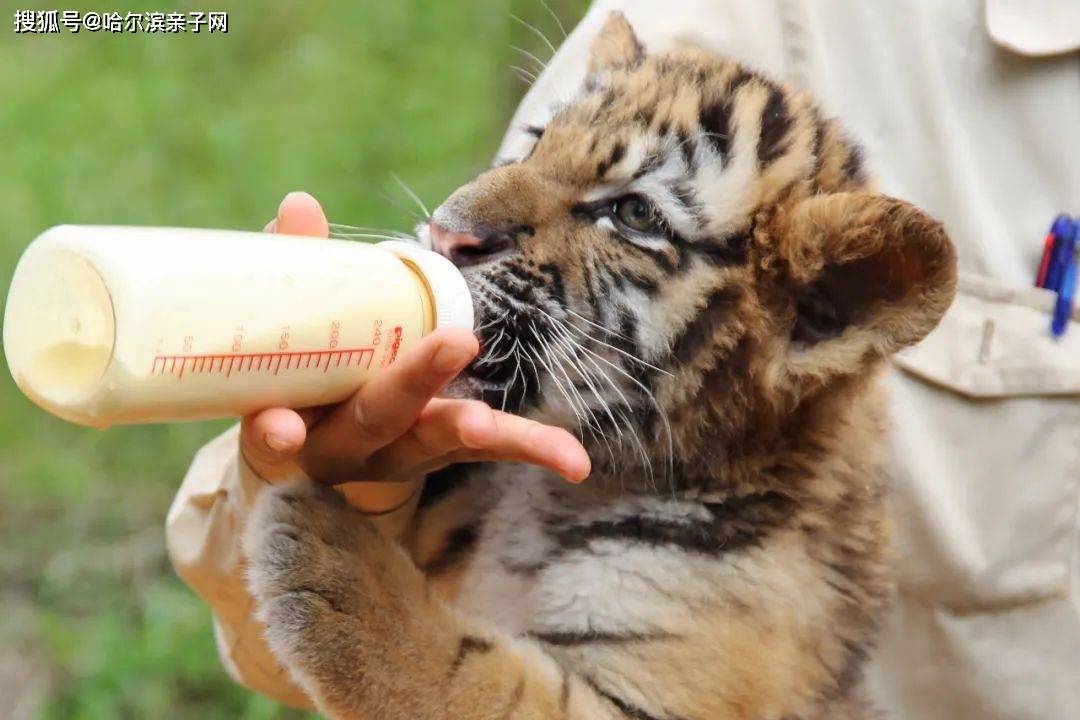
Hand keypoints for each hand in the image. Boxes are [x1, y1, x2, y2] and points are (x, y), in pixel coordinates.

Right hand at [240, 192, 590, 513]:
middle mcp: (351, 450)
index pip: (274, 434)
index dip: (274, 432)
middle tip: (452, 344)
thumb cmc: (298, 380)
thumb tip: (298, 204)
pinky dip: (530, 449)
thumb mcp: (282, 341)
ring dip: (475, 429)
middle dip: (412, 384)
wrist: (332, 447)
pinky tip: (573, 462)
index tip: (281, 428)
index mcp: (293, 428)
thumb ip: (290, 273)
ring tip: (494, 422)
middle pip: (378, 421)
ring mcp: (405, 455)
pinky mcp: (451, 451)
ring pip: (442, 441)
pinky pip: (497, 449)